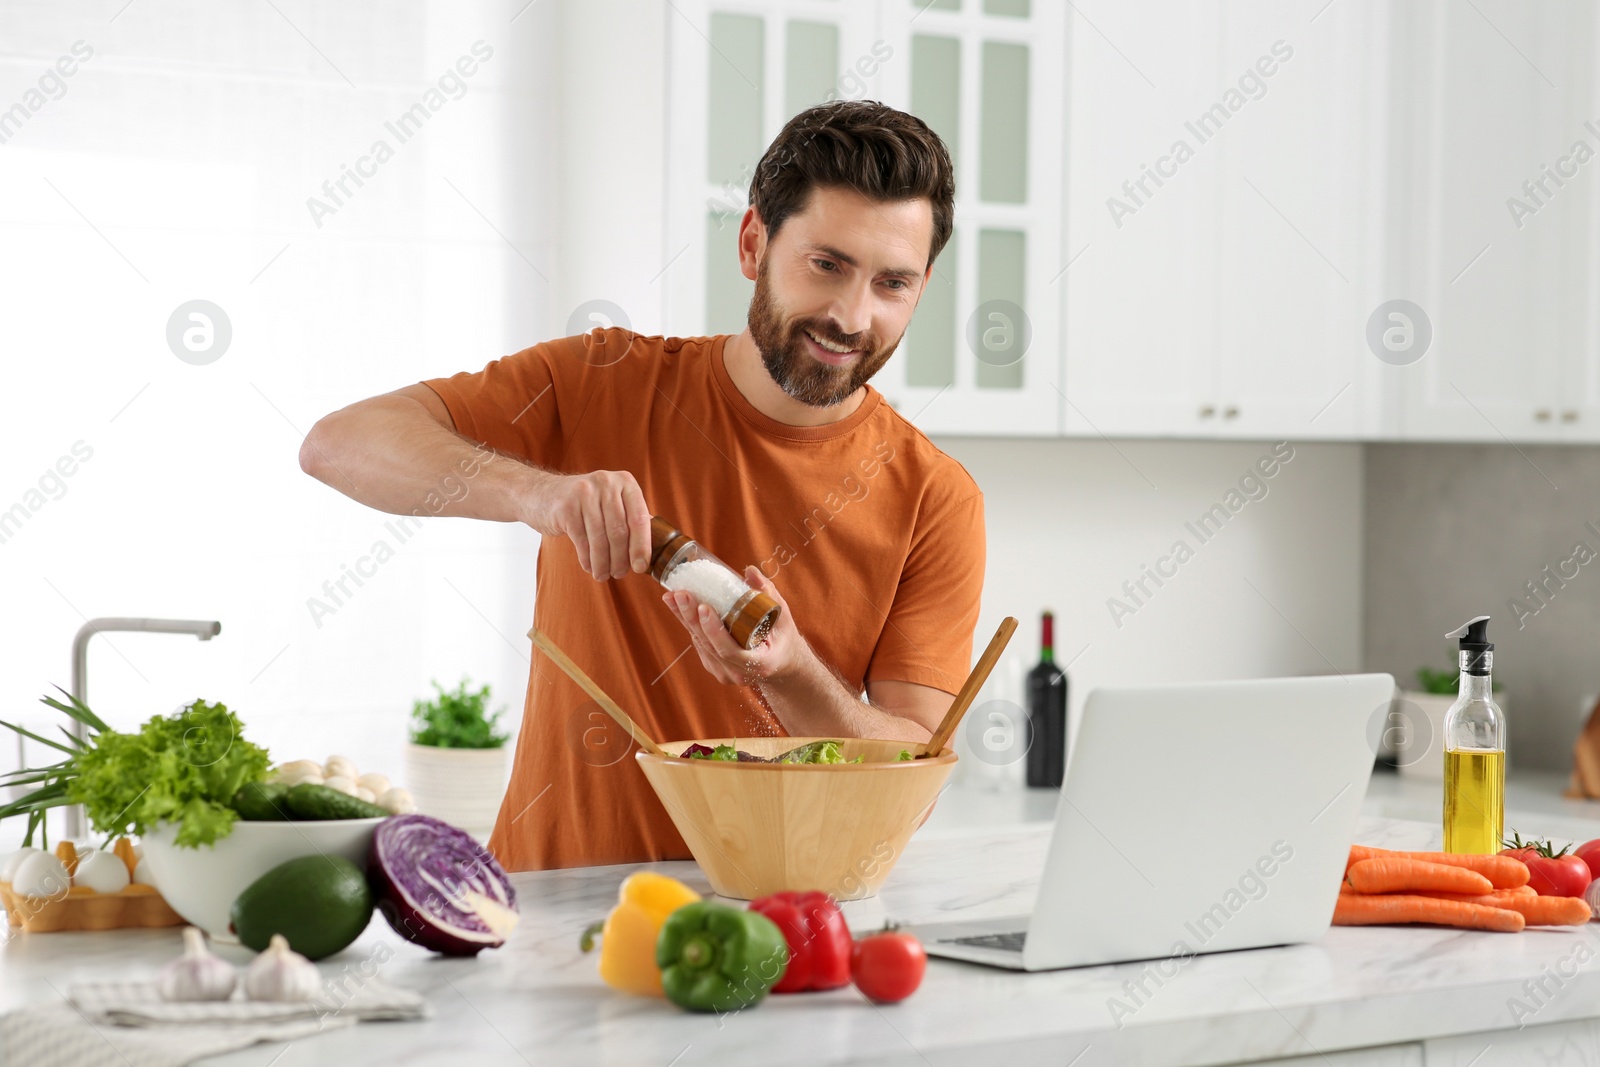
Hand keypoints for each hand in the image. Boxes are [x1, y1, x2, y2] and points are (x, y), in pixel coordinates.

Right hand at [521, 469, 651, 579]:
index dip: (642, 546)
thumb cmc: (583, 504)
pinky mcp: (566, 507)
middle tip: (619, 574)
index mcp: (625, 482)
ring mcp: (585, 493)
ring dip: (604, 563)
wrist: (540, 493)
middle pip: (620, 531)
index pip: (640, 519)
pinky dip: (588, 559)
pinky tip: (589, 566)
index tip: (640, 567)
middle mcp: (606, 483)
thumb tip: (649, 553)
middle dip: (621, 559)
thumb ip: (629, 519)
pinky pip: (582, 541)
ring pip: (601, 539)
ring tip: (603, 575)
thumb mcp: (610, 501)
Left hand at [661, 567, 807, 684]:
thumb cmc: (783, 638)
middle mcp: (740, 673)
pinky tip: (679, 608)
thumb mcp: (783, 616)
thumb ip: (768, 593)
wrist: (782, 664)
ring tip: (673, 596)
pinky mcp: (716, 669)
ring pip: (701, 645)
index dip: (714, 630)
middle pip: (709, 646)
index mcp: (759, 662)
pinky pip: (700, 646)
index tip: (703, 606)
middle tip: (680, 594)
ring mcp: (726, 674)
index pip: (729, 650)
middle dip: (692, 618)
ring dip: (684, 619)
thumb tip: (750, 571)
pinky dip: (690, 626)